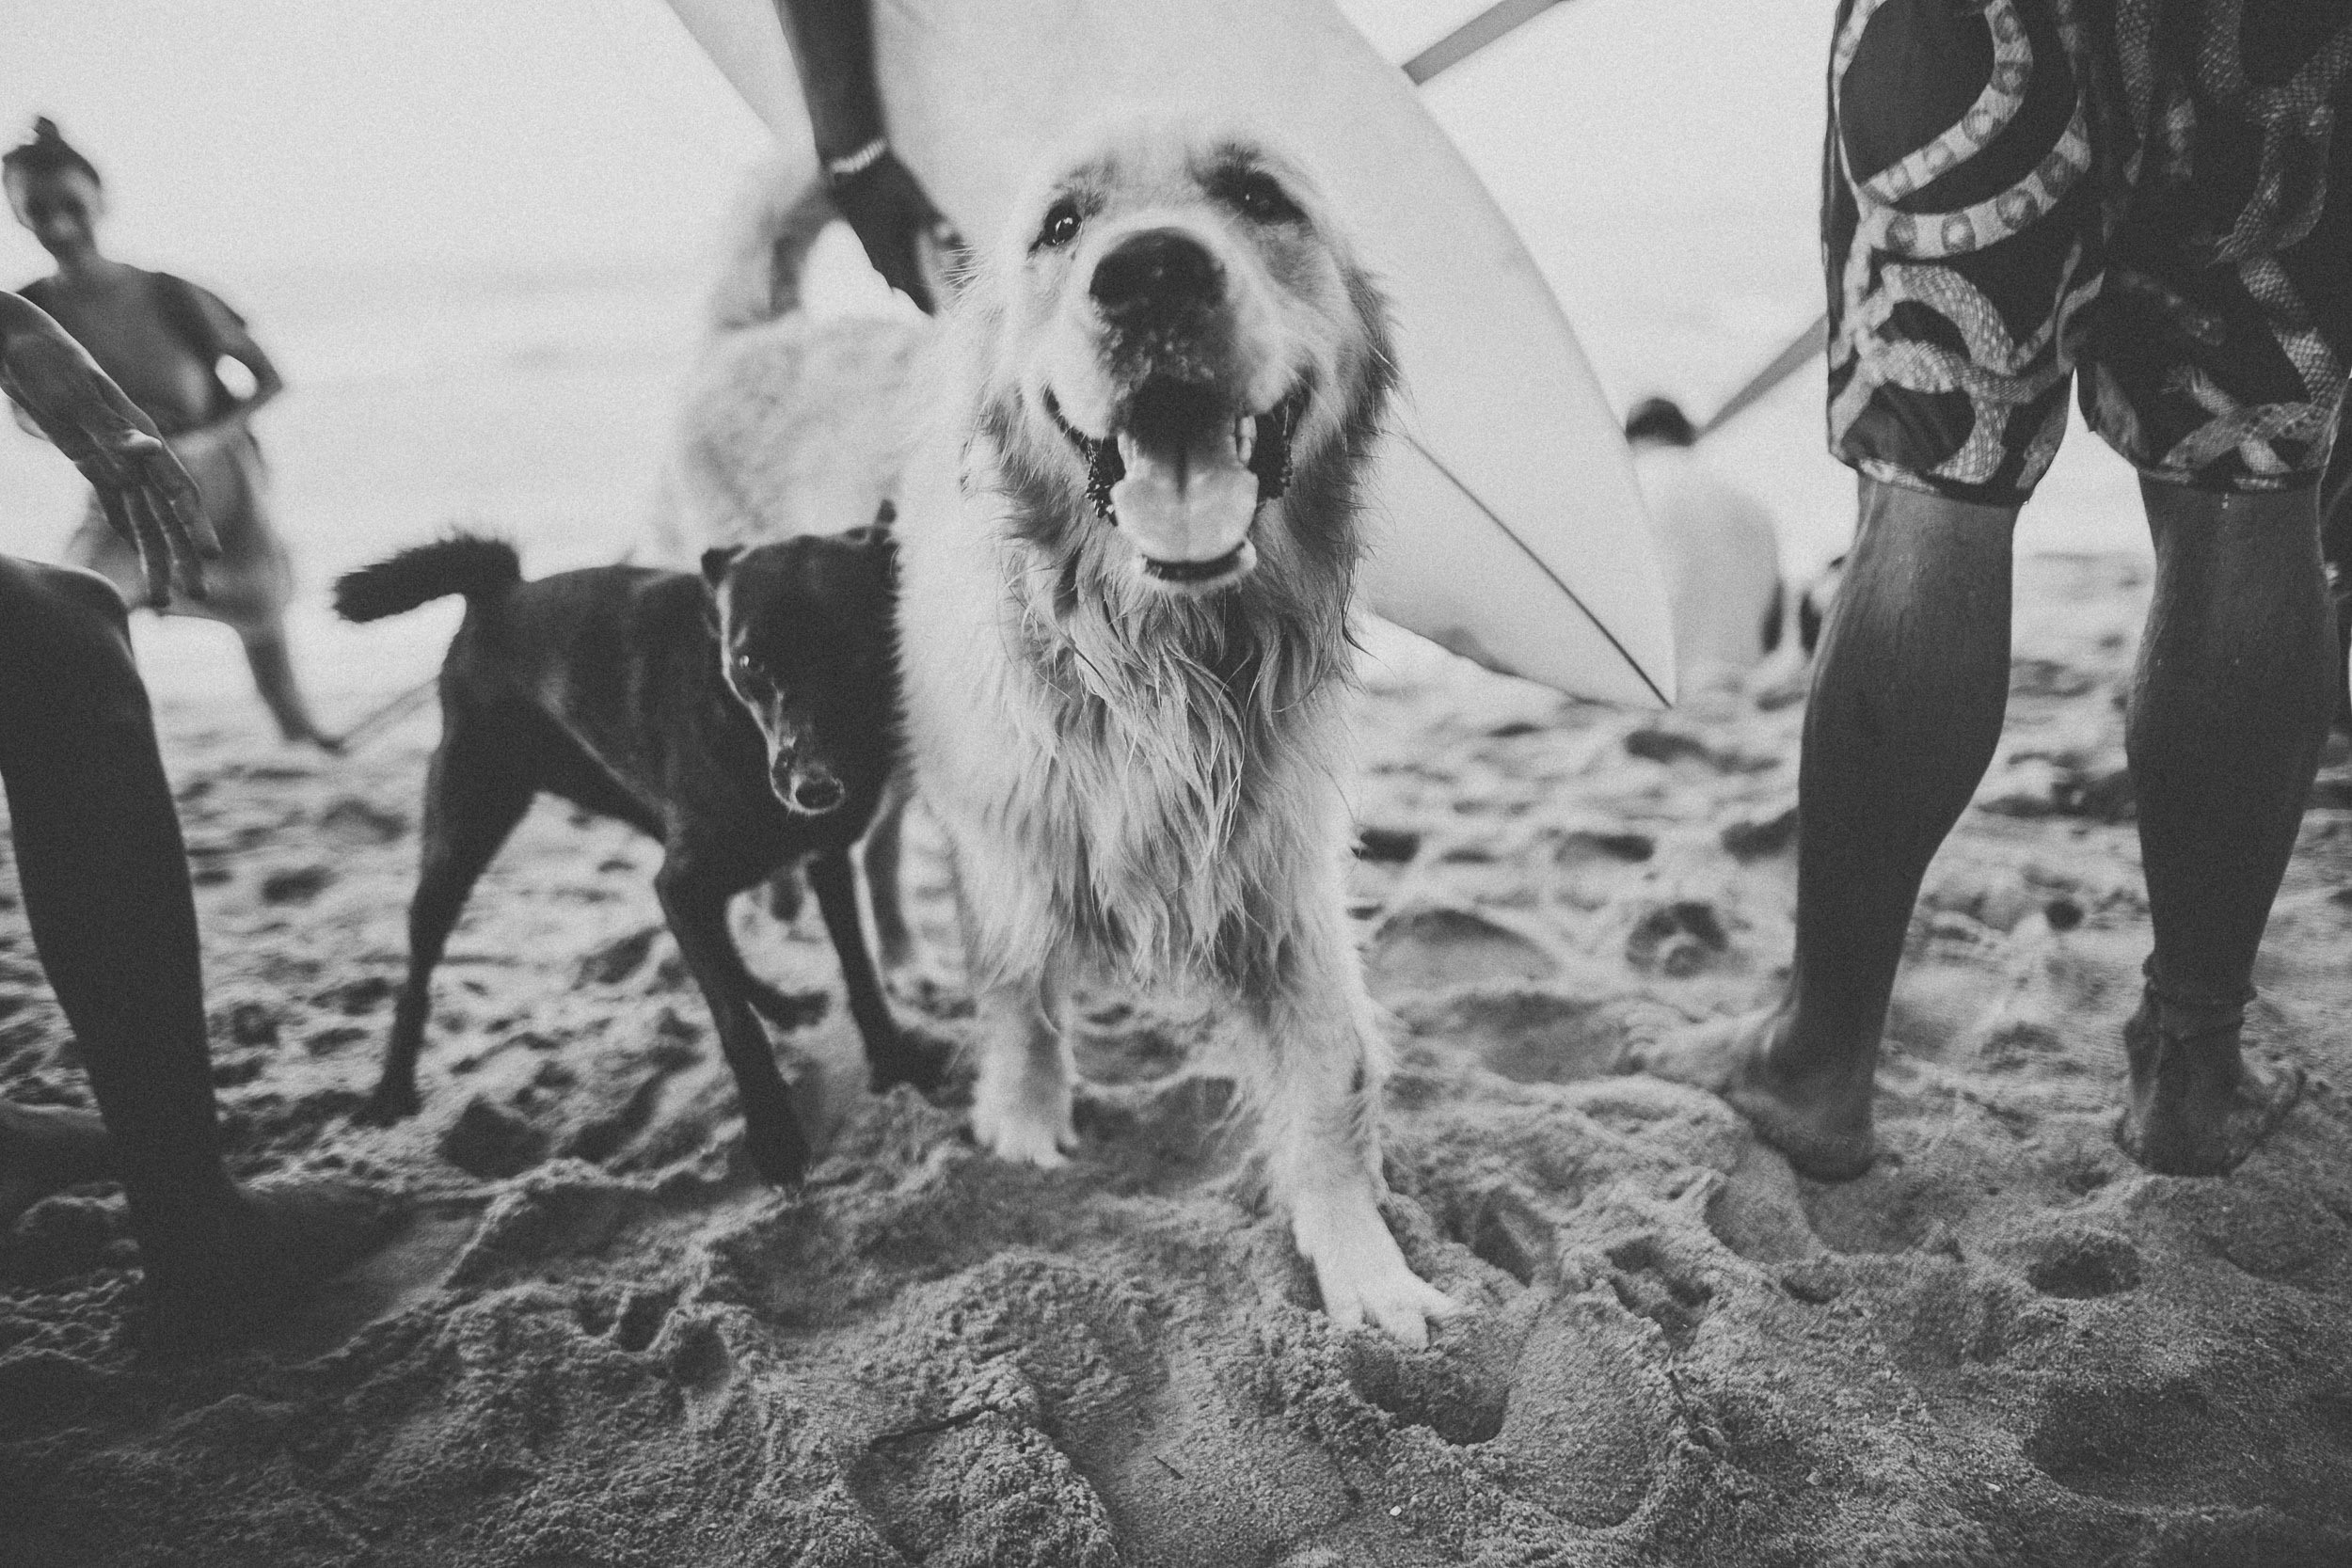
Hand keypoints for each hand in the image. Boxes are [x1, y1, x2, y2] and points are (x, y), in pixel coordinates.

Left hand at [0, 299, 215, 606]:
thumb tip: (151, 452)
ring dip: (154, 555)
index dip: (193, 520)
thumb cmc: (43, 358)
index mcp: (138, 434)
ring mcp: (113, 455)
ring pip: (142, 515)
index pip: (175, 485)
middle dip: (182, 553)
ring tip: (162, 599)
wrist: (15, 336)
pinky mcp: (89, 457)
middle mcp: (134, 450)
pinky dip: (127, 529)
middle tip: (199, 593)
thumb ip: (112, 427)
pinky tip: (136, 552)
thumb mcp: (74, 391)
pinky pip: (114, 502)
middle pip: (165, 510)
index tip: (208, 555)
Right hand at [829, 149, 966, 313]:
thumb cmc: (888, 178)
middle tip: (926, 314)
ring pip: (883, 273)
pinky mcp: (861, 231)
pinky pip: (873, 260)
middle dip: (914, 299)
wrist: (853, 162)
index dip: (923, 300)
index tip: (935, 317)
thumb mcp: (915, 195)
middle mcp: (879, 248)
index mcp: (894, 243)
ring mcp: (868, 241)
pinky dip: (883, 272)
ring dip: (897, 287)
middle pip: (898, 282)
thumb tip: (948, 236)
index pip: (911, 280)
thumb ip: (932, 217)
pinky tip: (883, 274)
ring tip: (905, 300)